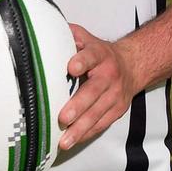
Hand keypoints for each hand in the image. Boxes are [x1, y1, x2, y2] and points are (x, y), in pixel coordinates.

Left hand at [58, 23, 135, 149]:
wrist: (132, 65)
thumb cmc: (97, 52)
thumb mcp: (84, 37)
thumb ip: (66, 34)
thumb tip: (39, 29)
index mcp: (99, 55)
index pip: (90, 56)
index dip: (82, 61)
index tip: (70, 68)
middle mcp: (109, 76)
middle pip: (94, 92)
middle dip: (78, 106)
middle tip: (63, 117)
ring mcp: (115, 95)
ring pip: (98, 113)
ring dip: (81, 128)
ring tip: (64, 140)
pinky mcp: (117, 110)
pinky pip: (102, 124)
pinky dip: (87, 134)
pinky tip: (73, 141)